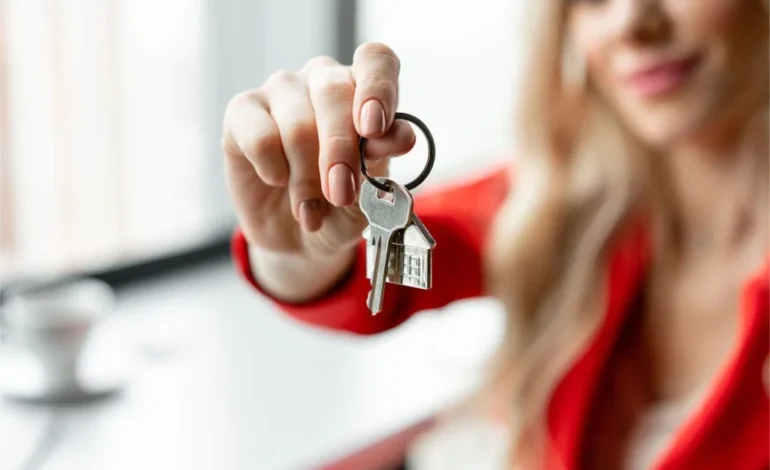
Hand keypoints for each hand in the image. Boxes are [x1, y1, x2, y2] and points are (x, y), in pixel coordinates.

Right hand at [222, 43, 414, 258]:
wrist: (298, 237)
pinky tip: (278, 182)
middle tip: (341, 195)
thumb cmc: (340, 206)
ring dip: (306, 179)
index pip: (376, 61)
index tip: (374, 129)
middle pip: (334, 93)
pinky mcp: (242, 111)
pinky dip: (274, 170)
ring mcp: (281, 90)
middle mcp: (323, 79)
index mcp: (363, 89)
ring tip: (311, 213)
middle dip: (340, 152)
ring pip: (298, 124)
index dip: (378, 88)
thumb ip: (384, 160)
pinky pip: (261, 137)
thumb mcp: (371, 193)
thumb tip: (401, 135)